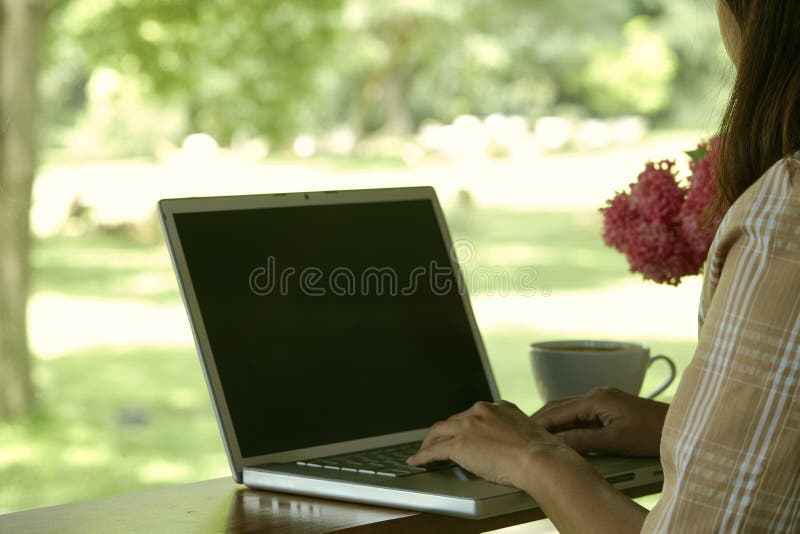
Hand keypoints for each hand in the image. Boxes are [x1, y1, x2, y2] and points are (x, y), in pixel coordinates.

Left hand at [407, 400, 572, 486]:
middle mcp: (481, 411)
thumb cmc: (542, 452)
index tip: (460, 432)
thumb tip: (511, 443)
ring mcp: (468, 426)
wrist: (540, 458)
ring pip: (440, 431)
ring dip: (430, 442)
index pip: (472, 414)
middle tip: (438, 443)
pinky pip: (434, 449)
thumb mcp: (528, 432)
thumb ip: (514, 430)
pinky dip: (423, 455)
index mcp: (498, 407)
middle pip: (453, 421)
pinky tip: (417, 460)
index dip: (463, 425)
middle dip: (445, 433)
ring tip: (423, 452)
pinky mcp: (459, 444)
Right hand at [532, 387, 668, 456]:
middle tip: (522, 432)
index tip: (522, 433)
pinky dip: (568, 422)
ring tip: (537, 434)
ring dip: (554, 420)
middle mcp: (596, 394)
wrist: (680, 427)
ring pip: (570, 409)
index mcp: (595, 399)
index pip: (557, 411)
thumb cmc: (650, 433)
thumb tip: (555, 444)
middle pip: (560, 405)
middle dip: (541, 418)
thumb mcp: (614, 441)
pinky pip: (581, 412)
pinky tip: (563, 432)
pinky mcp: (610, 406)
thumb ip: (583, 440)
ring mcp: (603, 399)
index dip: (538, 422)